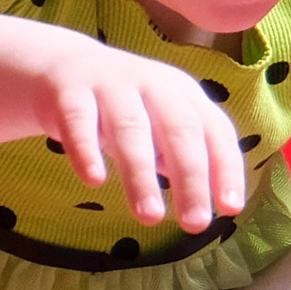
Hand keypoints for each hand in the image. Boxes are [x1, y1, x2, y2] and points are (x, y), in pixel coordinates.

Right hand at [31, 32, 249, 231]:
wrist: (60, 66)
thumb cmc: (122, 106)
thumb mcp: (159, 122)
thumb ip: (182, 155)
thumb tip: (208, 201)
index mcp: (183, 94)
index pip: (215, 130)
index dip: (226, 168)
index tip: (230, 208)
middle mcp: (152, 84)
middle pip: (179, 129)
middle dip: (191, 177)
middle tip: (195, 223)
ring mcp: (109, 85)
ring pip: (130, 128)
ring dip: (142, 174)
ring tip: (150, 216)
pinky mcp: (69, 93)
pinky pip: (78, 122)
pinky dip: (86, 151)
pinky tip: (94, 180)